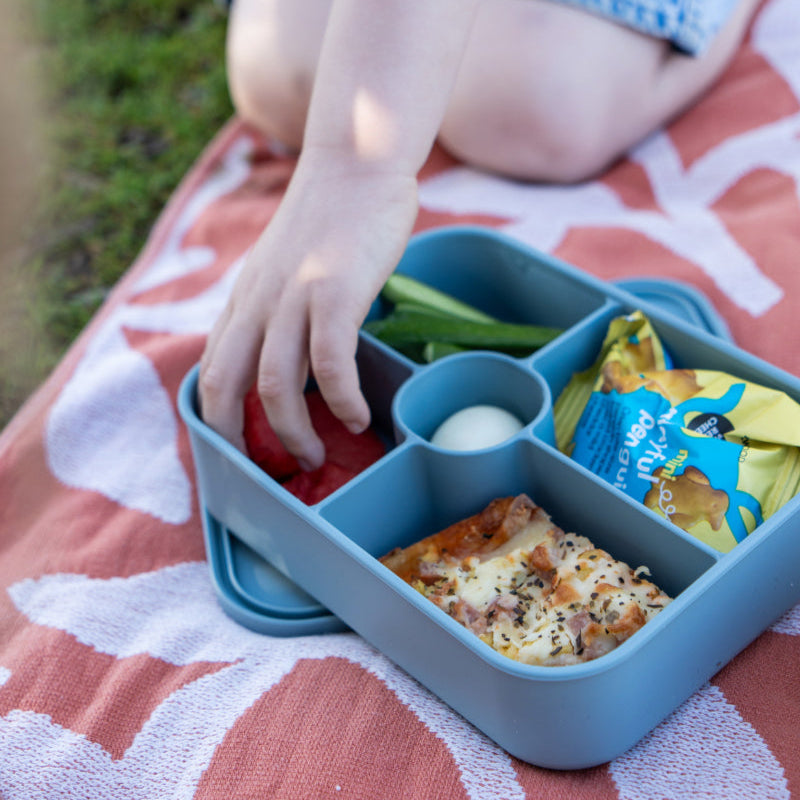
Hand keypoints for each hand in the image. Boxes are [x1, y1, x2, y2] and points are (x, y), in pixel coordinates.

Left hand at [199, 153, 418, 469]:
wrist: (356, 162)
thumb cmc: (331, 219)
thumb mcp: (286, 269)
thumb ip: (278, 312)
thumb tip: (293, 364)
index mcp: (242, 300)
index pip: (212, 372)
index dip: (218, 421)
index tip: (242, 452)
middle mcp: (256, 303)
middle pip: (225, 388)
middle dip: (239, 442)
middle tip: (270, 473)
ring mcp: (292, 298)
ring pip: (274, 386)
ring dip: (293, 434)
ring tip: (316, 456)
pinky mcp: (333, 294)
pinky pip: (329, 366)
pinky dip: (342, 402)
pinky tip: (359, 418)